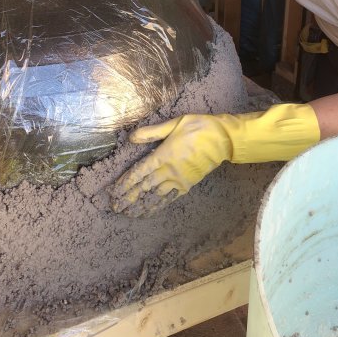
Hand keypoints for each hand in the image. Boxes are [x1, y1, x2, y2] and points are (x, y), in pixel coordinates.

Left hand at [110, 104, 319, 216]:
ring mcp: (178, 180)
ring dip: (140, 205)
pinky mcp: (187, 184)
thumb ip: (152, 132)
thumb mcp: (174, 123)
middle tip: (115, 207)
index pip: (139, 172)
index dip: (125, 183)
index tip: (114, 191)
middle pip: (144, 187)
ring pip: (155, 196)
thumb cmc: (198, 127)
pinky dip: (158, 205)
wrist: (223, 139)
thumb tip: (131, 137)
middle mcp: (168, 171)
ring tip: (128, 213)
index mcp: (163, 155)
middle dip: (128, 198)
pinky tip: (149, 211)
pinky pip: (169, 198)